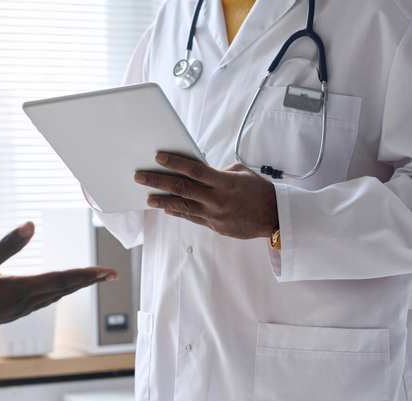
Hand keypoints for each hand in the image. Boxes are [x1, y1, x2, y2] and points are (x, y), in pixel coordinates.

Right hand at [0, 221, 116, 332]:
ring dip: (74, 287)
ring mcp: (19, 311)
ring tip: (90, 280)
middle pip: (65, 289)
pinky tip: (55, 291)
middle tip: (111, 274)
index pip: (63, 279)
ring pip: (54, 296)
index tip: (108, 271)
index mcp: (21, 290)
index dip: (88, 274)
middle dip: (89, 281)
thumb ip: (6, 245)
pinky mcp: (11, 313)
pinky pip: (42, 302)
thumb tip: (31, 224)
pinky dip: (56, 293)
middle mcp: (25, 303)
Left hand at [134, 153, 278, 238]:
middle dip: (158, 182)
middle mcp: (217, 199)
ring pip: (182, 206)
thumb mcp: (241, 173)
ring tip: (148, 197)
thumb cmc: (259, 190)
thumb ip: (217, 172)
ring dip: (162, 201)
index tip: (158, 157)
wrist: (275, 217)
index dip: (174, 163)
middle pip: (182, 188)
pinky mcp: (215, 226)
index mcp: (225, 182)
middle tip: (140, 177)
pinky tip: (165, 207)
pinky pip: (192, 217)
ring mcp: (215, 215)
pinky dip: (178, 212)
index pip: (195, 170)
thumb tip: (196, 169)